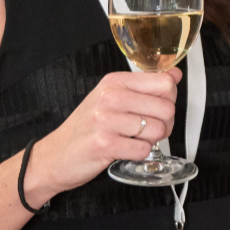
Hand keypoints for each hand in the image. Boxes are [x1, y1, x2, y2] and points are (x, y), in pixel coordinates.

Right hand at [25, 69, 181, 204]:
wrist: (54, 156)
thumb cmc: (86, 128)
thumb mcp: (113, 98)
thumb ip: (145, 86)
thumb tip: (175, 74)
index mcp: (114, 81)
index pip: (164, 82)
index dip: (170, 99)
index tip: (159, 107)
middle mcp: (110, 97)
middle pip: (166, 108)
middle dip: (165, 124)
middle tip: (150, 130)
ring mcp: (105, 120)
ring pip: (156, 130)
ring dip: (152, 140)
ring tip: (136, 140)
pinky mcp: (104, 144)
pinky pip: (143, 150)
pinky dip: (140, 154)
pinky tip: (126, 150)